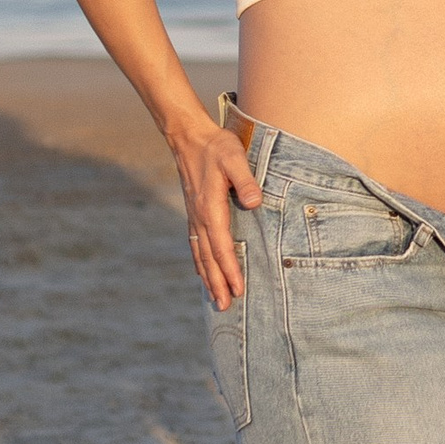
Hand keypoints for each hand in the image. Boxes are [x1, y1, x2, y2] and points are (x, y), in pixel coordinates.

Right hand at [173, 116, 260, 306]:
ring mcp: (194, 216)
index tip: (238, 289)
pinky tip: (203, 273)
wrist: (189, 136)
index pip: (222, 245)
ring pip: (200, 254)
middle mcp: (199, 217)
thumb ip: (245, 180)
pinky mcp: (194, 212)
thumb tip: (254, 202)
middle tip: (224, 307)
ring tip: (215, 299)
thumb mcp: (234, 157)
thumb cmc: (216, 146)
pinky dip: (200, 262)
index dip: (230, 269)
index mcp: (210, 207)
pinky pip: (196, 244)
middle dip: (217, 283)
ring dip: (208, 278)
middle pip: (209, 257)